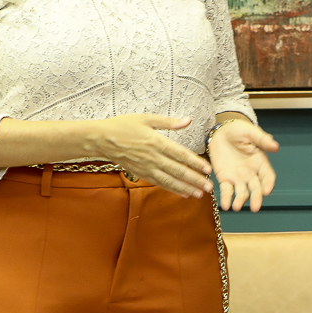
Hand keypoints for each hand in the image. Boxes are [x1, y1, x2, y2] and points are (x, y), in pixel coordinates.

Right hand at [90, 114, 211, 198]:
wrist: (101, 139)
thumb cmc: (123, 125)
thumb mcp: (146, 118)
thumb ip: (169, 122)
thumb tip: (188, 120)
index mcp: (156, 142)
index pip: (181, 155)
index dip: (196, 163)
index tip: (208, 169)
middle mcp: (153, 157)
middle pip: (178, 171)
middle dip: (195, 180)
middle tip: (210, 187)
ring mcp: (146, 167)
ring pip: (169, 181)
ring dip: (185, 188)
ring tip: (199, 194)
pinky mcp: (140, 173)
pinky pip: (159, 183)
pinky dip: (172, 189)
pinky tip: (182, 193)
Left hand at [208, 117, 278, 210]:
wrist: (220, 131)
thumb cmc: (239, 130)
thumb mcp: (251, 132)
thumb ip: (262, 140)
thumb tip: (276, 147)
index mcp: (260, 162)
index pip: (268, 176)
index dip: (268, 184)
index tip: (267, 191)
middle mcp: (251, 173)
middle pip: (256, 188)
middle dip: (256, 198)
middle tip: (255, 208)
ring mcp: (238, 177)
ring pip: (242, 192)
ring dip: (240, 200)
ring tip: (236, 207)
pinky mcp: (225, 179)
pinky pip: (226, 191)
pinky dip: (226, 199)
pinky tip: (225, 205)